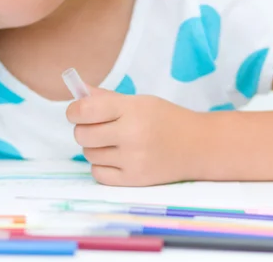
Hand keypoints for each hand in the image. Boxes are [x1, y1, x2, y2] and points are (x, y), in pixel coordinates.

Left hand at [66, 86, 201, 185]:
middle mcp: (131, 135)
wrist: (199, 146)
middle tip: (96, 126)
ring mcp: (133, 160)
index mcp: (132, 110)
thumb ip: (105, 97)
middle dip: (83, 129)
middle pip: (82, 135)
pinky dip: (101, 165)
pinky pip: (98, 174)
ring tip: (111, 141)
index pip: (85, 110)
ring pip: (89, 154)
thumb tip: (76, 91)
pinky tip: (114, 157)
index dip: (74, 110)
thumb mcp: (139, 101)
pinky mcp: (135, 181)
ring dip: (94, 147)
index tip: (76, 111)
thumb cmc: (166, 119)